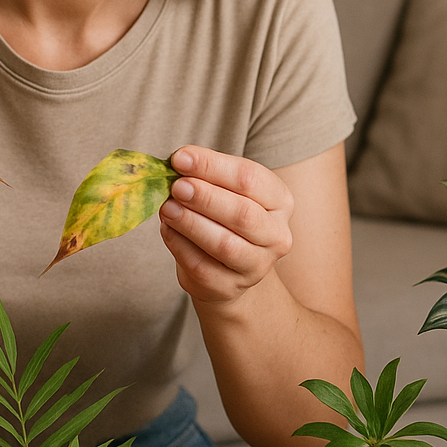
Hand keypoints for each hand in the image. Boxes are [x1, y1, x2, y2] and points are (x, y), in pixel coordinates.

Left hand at [158, 146, 294, 305]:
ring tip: (167, 208)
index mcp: (280, 201)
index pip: (250, 178)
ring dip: (191, 223)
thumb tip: (179, 161)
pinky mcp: (229, 288)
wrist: (228, 268)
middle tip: (176, 186)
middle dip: (205, 197)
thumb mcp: (225, 190)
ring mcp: (256, 266)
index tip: (180, 158)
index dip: (212, 166)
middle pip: (243, 213)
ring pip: (225, 244)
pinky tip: (167, 229)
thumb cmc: (226, 217)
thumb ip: (206, 175)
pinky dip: (180, 246)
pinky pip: (202, 267)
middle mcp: (276, 235)